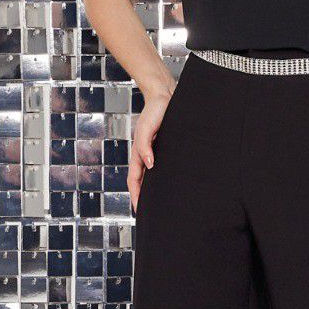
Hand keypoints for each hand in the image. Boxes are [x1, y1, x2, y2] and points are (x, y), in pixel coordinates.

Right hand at [128, 86, 174, 213]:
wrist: (165, 95)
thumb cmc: (155, 110)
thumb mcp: (148, 128)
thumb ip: (146, 146)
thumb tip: (149, 164)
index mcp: (139, 152)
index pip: (135, 180)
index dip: (136, 196)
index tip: (139, 210)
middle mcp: (147, 155)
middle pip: (143, 181)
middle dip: (144, 197)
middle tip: (151, 214)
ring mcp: (155, 152)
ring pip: (153, 175)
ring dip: (154, 189)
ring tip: (162, 204)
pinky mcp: (166, 148)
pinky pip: (163, 167)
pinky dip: (163, 178)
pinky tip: (173, 184)